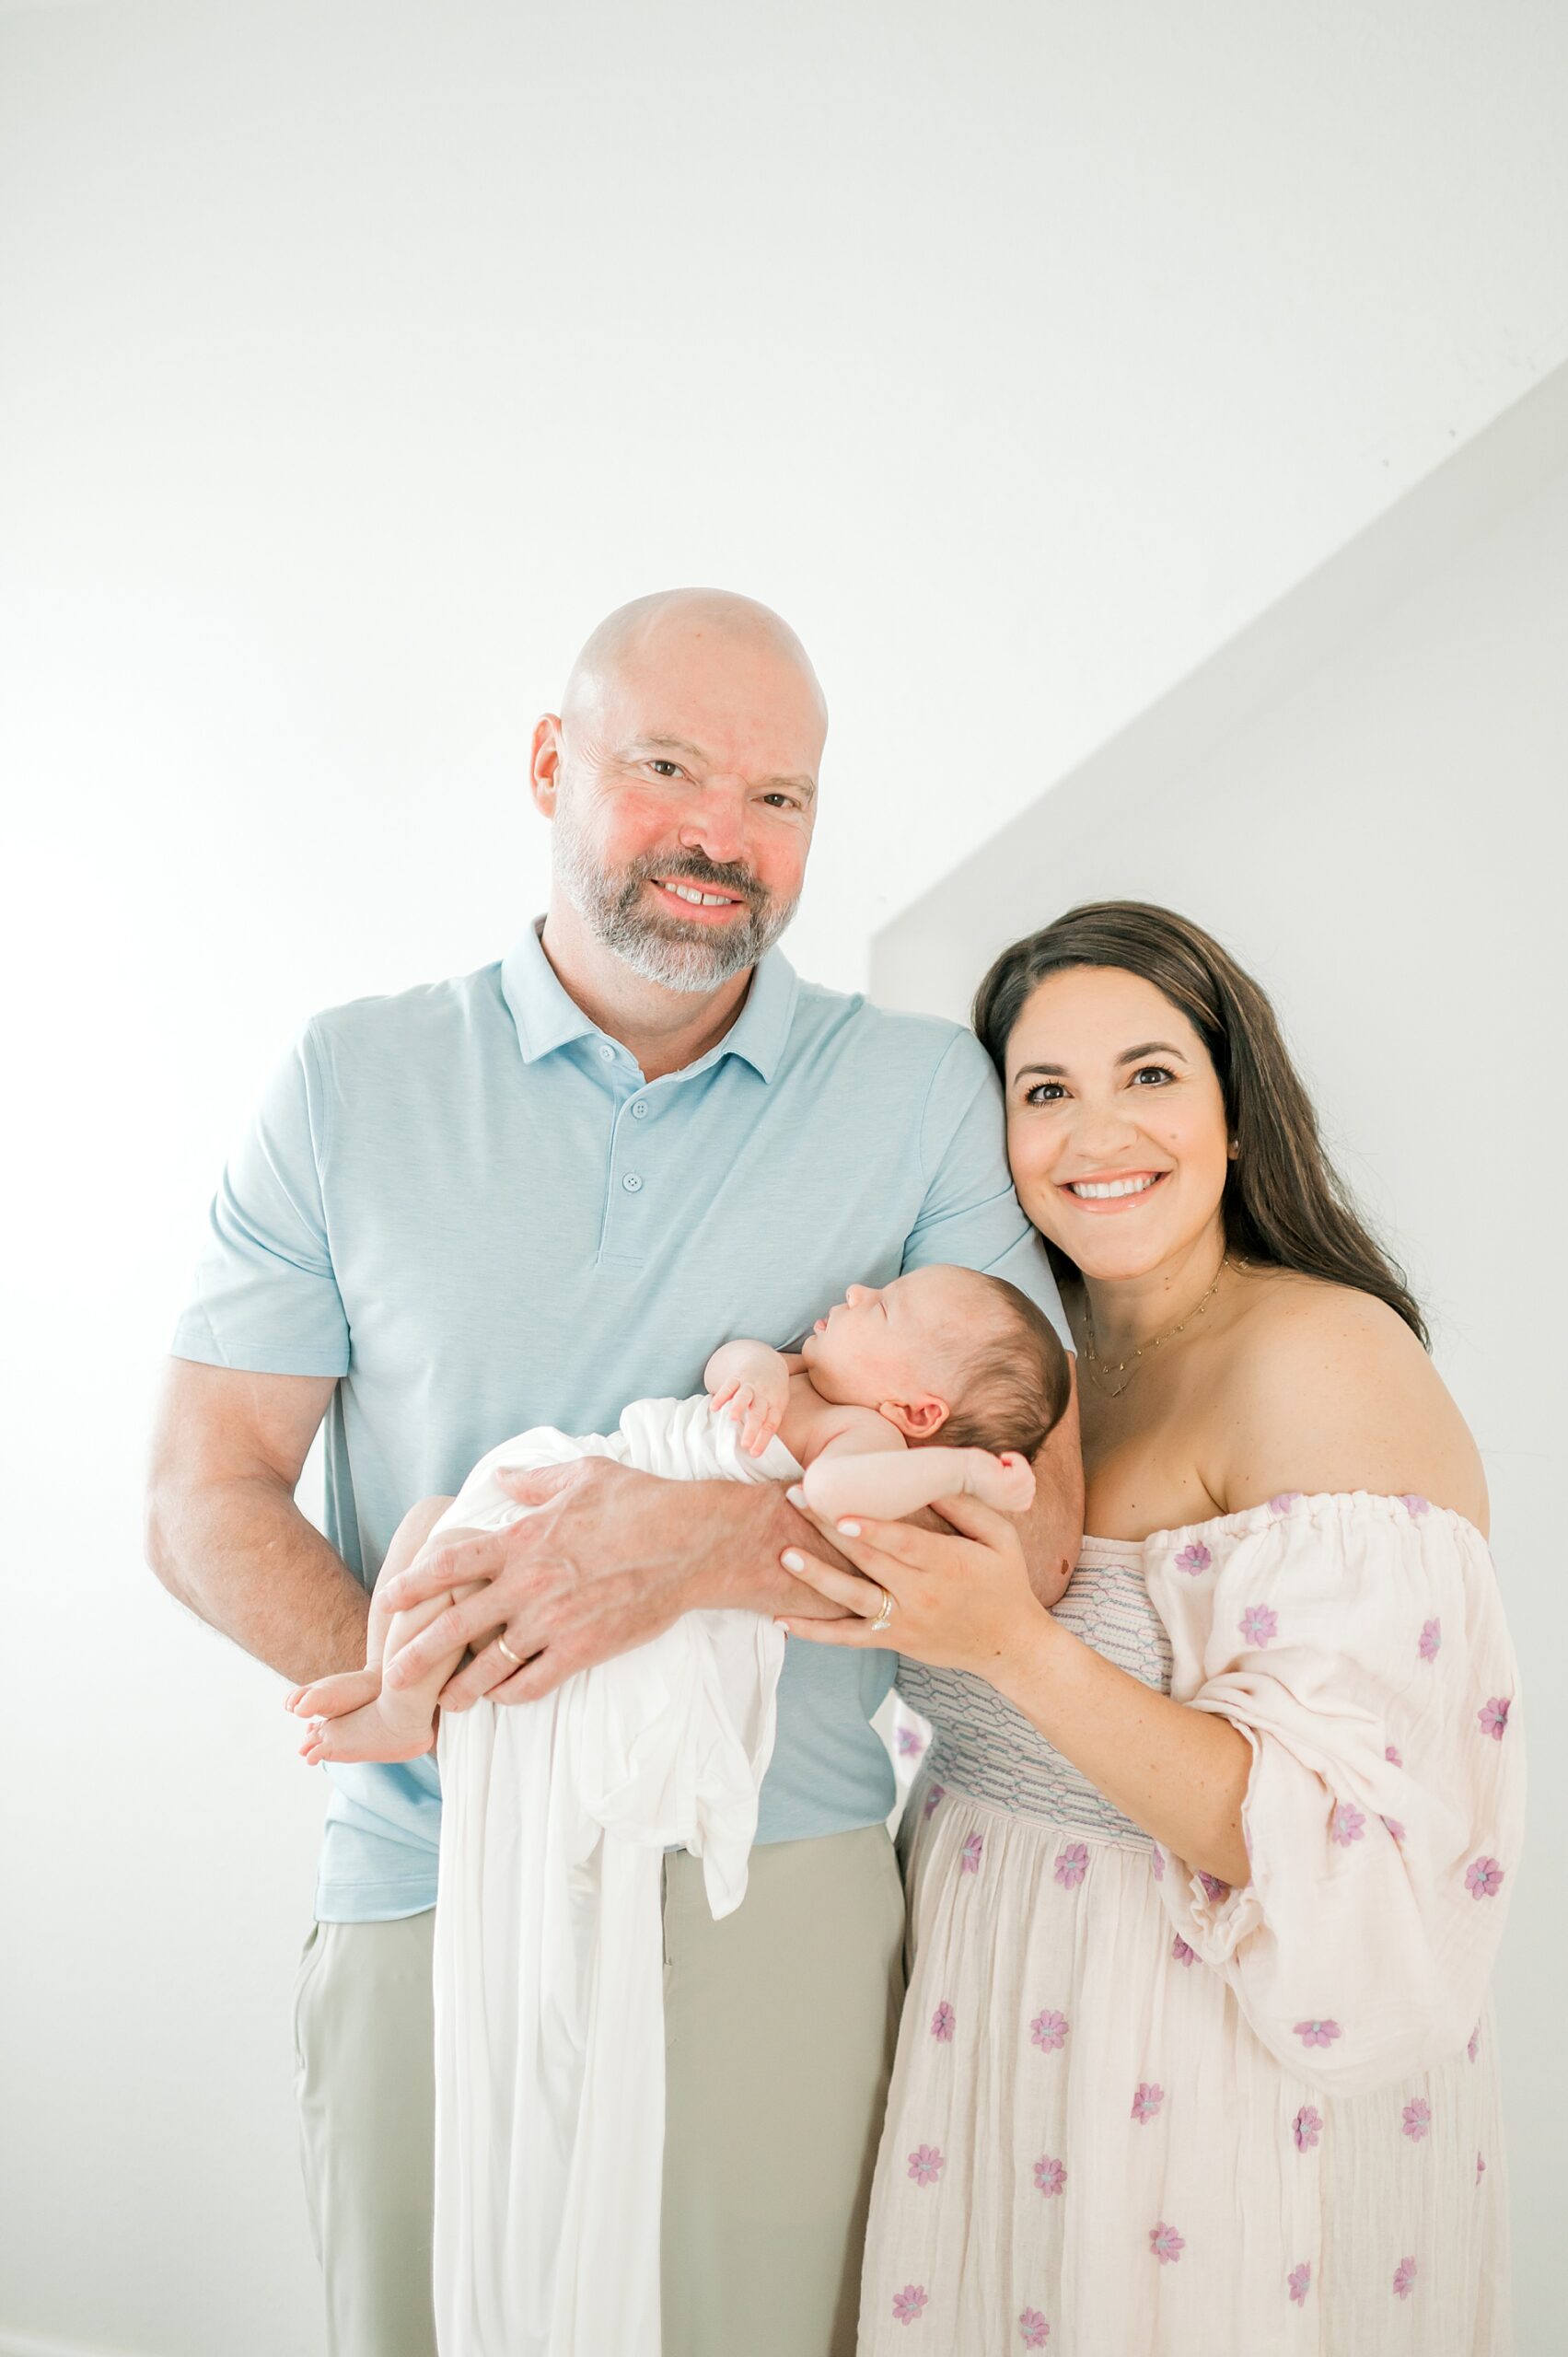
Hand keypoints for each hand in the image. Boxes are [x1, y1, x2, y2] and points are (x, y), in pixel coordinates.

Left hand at [372, 1458, 704, 1708]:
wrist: (691, 1541)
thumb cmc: (640, 1501)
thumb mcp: (582, 1475)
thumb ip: (534, 1481)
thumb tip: (501, 1477)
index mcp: (522, 1540)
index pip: (449, 1564)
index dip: (411, 1585)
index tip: (388, 1602)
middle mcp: (528, 1584)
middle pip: (454, 1625)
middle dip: (417, 1654)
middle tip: (391, 1674)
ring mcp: (553, 1621)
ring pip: (489, 1666)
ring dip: (461, 1688)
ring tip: (445, 1703)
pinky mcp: (582, 1649)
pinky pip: (533, 1682)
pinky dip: (511, 1695)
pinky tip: (501, 1700)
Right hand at [708, 1363, 789, 1456]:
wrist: (768, 1361)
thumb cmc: (772, 1391)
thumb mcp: (778, 1405)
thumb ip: (768, 1422)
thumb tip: (758, 1447)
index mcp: (775, 1404)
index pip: (771, 1424)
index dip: (763, 1439)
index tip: (754, 1453)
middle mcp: (763, 1395)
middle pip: (758, 1413)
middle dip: (752, 1429)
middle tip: (745, 1444)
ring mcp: (750, 1385)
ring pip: (744, 1396)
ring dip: (738, 1407)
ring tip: (732, 1419)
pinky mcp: (738, 1378)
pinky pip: (728, 1386)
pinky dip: (721, 1396)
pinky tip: (713, 1407)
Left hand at [774, 1484, 1048, 1678]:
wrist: (1010, 1646)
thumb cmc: (1005, 1581)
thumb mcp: (1000, 1538)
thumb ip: (967, 1507)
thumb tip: (930, 1477)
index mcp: (948, 1563)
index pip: (903, 1544)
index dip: (872, 1529)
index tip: (841, 1511)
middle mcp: (922, 1594)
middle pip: (869, 1561)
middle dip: (828, 1529)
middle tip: (796, 1498)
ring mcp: (904, 1621)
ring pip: (853, 1599)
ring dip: (816, 1577)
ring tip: (785, 1554)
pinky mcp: (893, 1641)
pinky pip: (847, 1638)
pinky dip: (813, 1632)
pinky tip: (780, 1619)